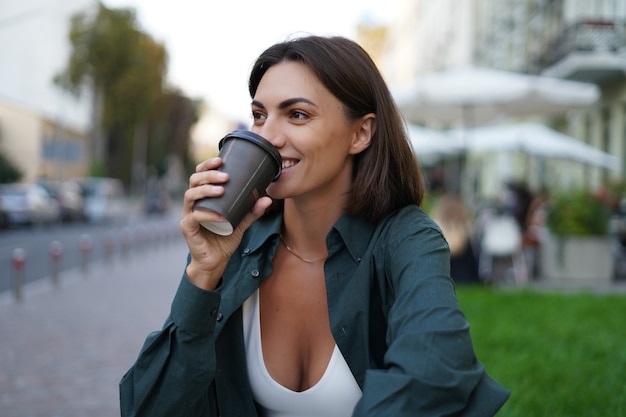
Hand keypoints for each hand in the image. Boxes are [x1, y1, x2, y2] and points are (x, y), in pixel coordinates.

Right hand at [180, 157, 272, 289]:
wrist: (215, 261)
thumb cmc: (224, 238)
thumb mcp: (242, 222)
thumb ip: (252, 211)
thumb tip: (267, 199)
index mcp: (203, 197)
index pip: (200, 174)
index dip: (207, 165)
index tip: (220, 159)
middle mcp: (193, 203)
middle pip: (194, 181)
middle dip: (209, 175)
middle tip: (226, 176)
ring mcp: (188, 214)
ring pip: (190, 195)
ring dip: (205, 190)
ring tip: (220, 190)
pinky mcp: (187, 228)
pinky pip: (194, 217)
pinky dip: (206, 214)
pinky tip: (218, 214)